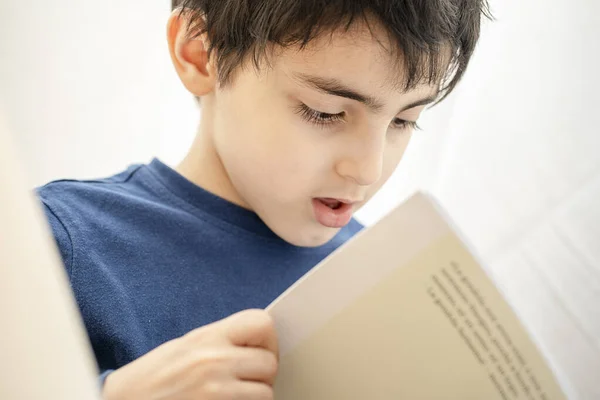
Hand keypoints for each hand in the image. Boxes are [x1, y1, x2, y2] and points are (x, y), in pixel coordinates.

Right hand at [102, 309, 278, 399]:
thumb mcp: (184, 347)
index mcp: (207, 337)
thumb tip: (256, 344)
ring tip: (233, 397)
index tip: (257, 352)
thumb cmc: (150, 379)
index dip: (267, 340)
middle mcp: (214, 361)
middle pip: (270, 363)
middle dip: (262, 375)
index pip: (262, 323)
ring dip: (255, 397)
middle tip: (245, 382)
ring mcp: (216, 391)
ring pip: (265, 393)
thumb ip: (220, 342)